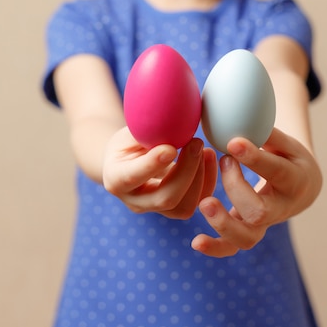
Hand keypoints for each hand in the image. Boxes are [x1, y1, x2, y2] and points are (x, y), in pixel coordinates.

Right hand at [103, 127, 217, 218]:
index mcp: (116, 179)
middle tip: (196, 143)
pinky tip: (209, 157)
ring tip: (205, 150)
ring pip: (184, 207)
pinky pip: (197, 202)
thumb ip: (147, 130)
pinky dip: (208, 181)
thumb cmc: (128, 142)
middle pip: (165, 198)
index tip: (171, 148)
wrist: (127, 161)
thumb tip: (172, 117)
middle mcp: (135, 201)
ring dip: (200, 178)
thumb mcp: (130, 132)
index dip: (153, 164)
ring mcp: (155, 209)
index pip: (133, 176)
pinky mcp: (174, 209)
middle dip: (186, 171)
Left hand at [192, 127, 321, 256]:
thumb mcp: (285, 142)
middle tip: (224, 159)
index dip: (254, 159)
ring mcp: (266, 224)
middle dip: (235, 187)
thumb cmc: (288, 156)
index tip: (233, 142)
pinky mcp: (251, 232)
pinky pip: (234, 247)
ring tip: (205, 202)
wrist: (303, 186)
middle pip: (259, 210)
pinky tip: (196, 242)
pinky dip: (215, 247)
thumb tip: (239, 116)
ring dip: (224, 222)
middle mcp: (283, 208)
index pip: (276, 171)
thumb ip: (265, 132)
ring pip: (248, 237)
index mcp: (295, 179)